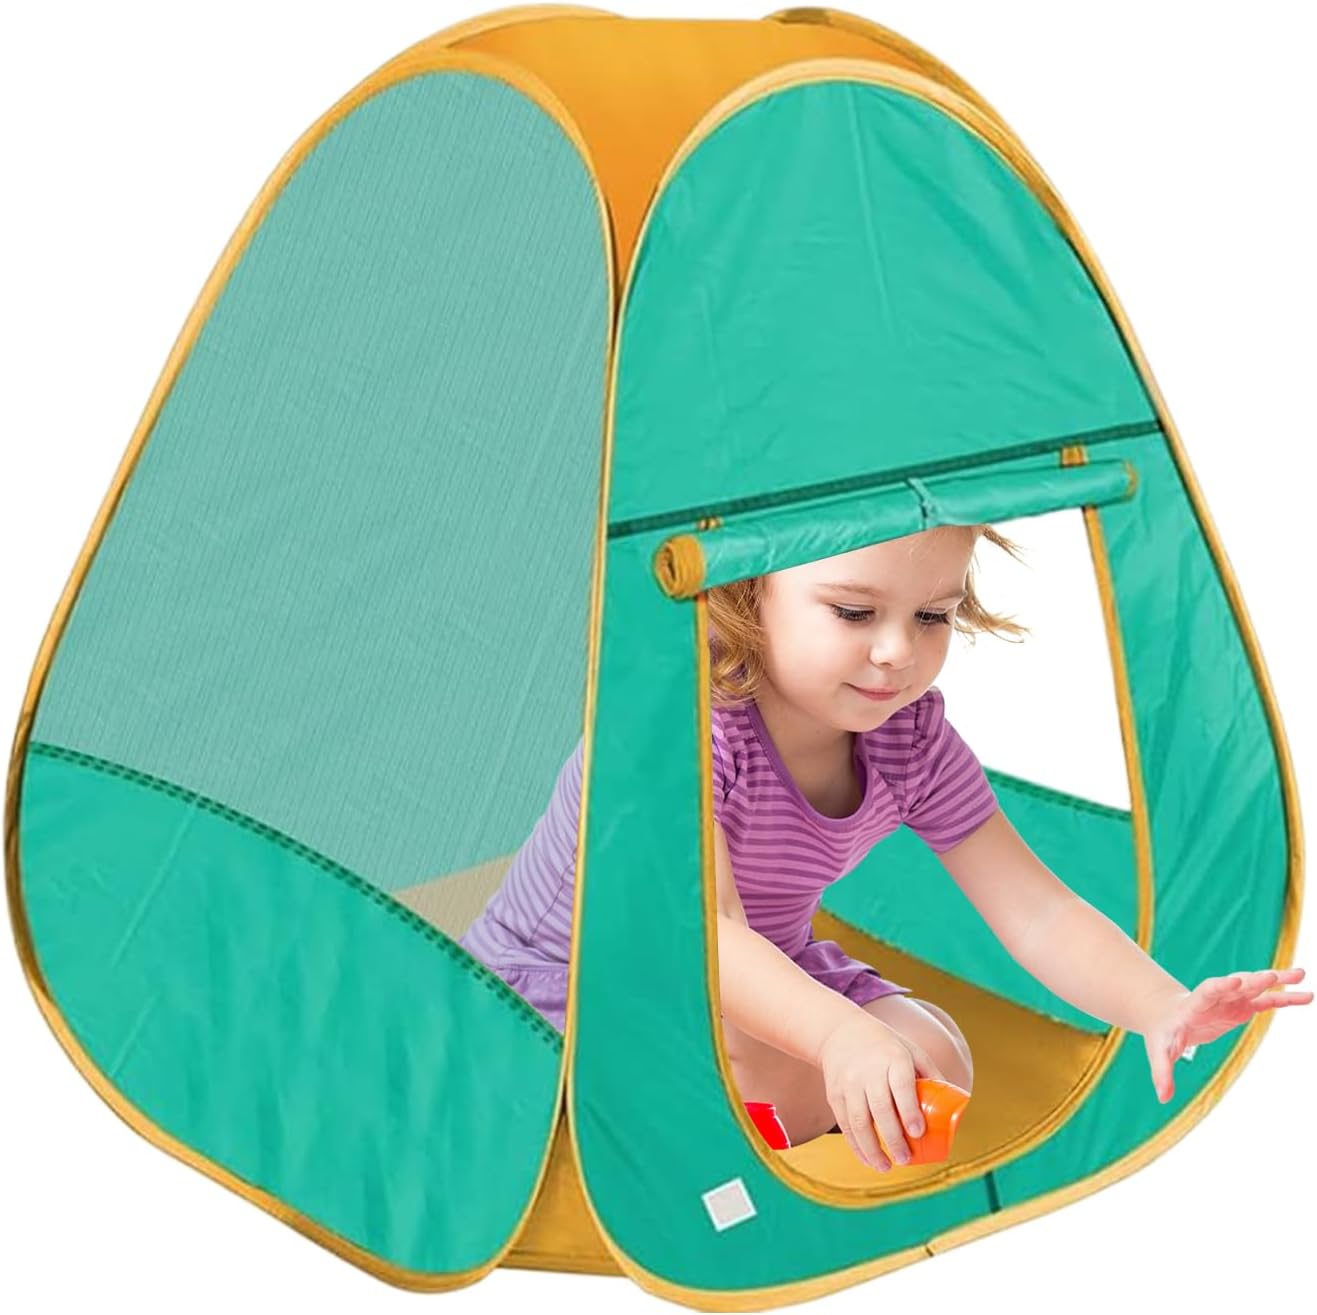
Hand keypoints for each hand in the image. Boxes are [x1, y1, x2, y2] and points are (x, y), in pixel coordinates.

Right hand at [816, 1012, 947, 1171]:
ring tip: (886, 1167)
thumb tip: (957, 1104)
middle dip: (893, 1138)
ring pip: (859, 1121)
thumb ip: (930, 1075)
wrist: (840, 1031)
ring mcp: (849, 1083)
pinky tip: (868, 1159)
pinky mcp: (834, 1094)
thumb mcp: (910, 1050)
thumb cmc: (885, 1046)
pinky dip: (856, 1145)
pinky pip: (845, 1124)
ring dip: (872, 1149)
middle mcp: (868, 1071)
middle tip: (905, 1159)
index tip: (918, 1132)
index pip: (901, 1086)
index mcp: (893, 1059)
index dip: (909, 1110)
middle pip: (880, 1109)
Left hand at [1143, 967, 1311, 1102]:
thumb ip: (1163, 1072)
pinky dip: (1283, 998)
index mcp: (1194, 1005)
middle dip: (1252, 981)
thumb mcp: (1160, 1052)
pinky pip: (1266, 1001)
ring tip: (1301, 975)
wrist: (1168, 1016)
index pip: (1206, 992)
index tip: (1234, 980)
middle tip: (1272, 976)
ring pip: (1255, 988)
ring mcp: (1230, 1000)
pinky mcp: (1242, 1007)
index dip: (1220, 986)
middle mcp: (1215, 997)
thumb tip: (1162, 1098)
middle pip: (1235, 985)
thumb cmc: (1164, 1034)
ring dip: (1276, 981)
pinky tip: (1305, 996)